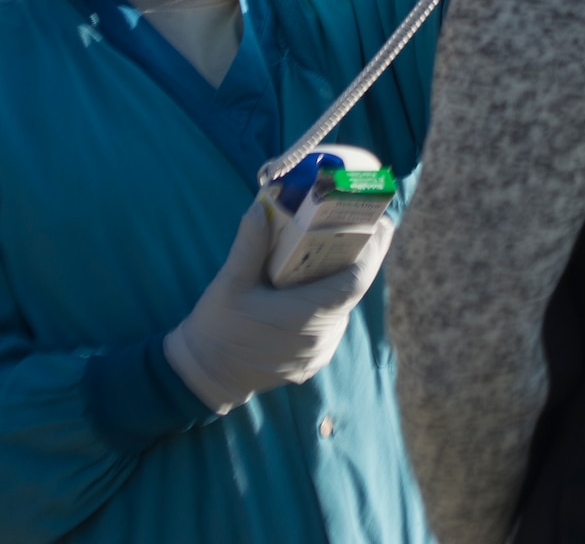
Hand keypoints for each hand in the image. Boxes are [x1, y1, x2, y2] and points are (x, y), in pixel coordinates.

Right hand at [163, 204, 393, 413]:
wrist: (204, 377)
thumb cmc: (217, 329)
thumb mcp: (229, 284)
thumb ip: (250, 245)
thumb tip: (261, 208)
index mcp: (307, 316)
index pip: (355, 281)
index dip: (372, 252)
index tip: (380, 224)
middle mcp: (322, 337)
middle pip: (351, 291)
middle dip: (355, 257)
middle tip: (352, 224)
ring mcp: (320, 352)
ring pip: (341, 307)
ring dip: (338, 279)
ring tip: (329, 247)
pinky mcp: (313, 360)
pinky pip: (330, 323)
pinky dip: (326, 300)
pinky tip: (310, 282)